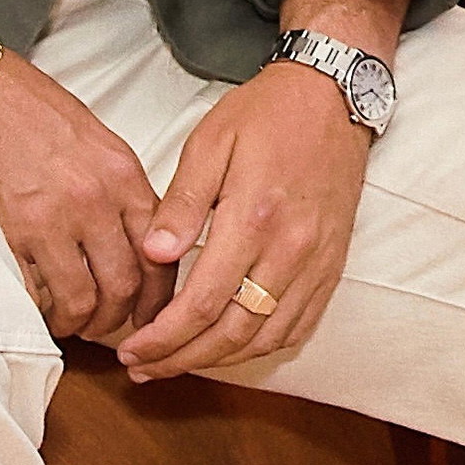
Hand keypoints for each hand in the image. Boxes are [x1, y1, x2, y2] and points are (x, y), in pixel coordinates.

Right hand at [0, 55, 162, 342]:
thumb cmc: (27, 108)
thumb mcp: (95, 141)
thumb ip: (119, 191)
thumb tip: (137, 241)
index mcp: (121, 174)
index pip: (158, 252)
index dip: (157, 296)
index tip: (149, 312)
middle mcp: (91, 199)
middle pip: (123, 285)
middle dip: (118, 318)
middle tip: (107, 326)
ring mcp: (48, 219)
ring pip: (80, 299)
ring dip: (77, 321)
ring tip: (69, 321)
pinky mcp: (5, 232)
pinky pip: (33, 292)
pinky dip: (37, 309)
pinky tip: (35, 305)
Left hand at [115, 66, 371, 379]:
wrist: (333, 96)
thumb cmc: (266, 114)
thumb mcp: (210, 143)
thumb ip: (182, 203)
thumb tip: (154, 256)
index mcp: (253, 218)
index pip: (201, 303)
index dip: (162, 337)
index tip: (131, 348)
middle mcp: (290, 249)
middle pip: (231, 332)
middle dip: (182, 358)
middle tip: (143, 367)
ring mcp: (316, 261)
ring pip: (266, 337)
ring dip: (219, 360)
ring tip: (178, 363)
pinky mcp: (332, 264)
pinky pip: (299, 325)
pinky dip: (263, 347)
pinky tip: (233, 348)